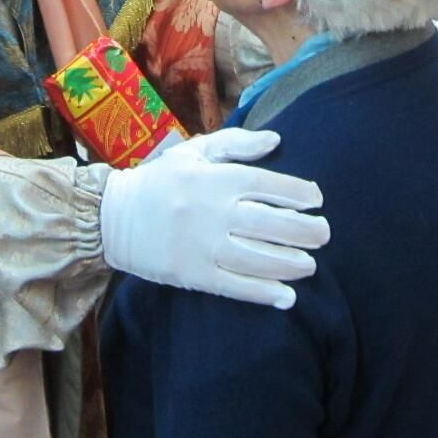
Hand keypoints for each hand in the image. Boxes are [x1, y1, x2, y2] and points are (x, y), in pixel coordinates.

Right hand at [100, 128, 329, 308]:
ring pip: (259, 258)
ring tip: (310, 265)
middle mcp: (215, 212)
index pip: (269, 185)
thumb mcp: (194, 151)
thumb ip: (237, 144)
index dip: (299, 193)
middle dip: (306, 232)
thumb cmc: (161, 180)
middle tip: (324, 235)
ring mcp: (205, 246)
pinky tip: (287, 296)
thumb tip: (276, 140)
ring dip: (292, 264)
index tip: (317, 200)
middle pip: (273, 224)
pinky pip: (236, 286)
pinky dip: (264, 293)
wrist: (113, 217)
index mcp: (217, 179)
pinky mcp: (194, 274)